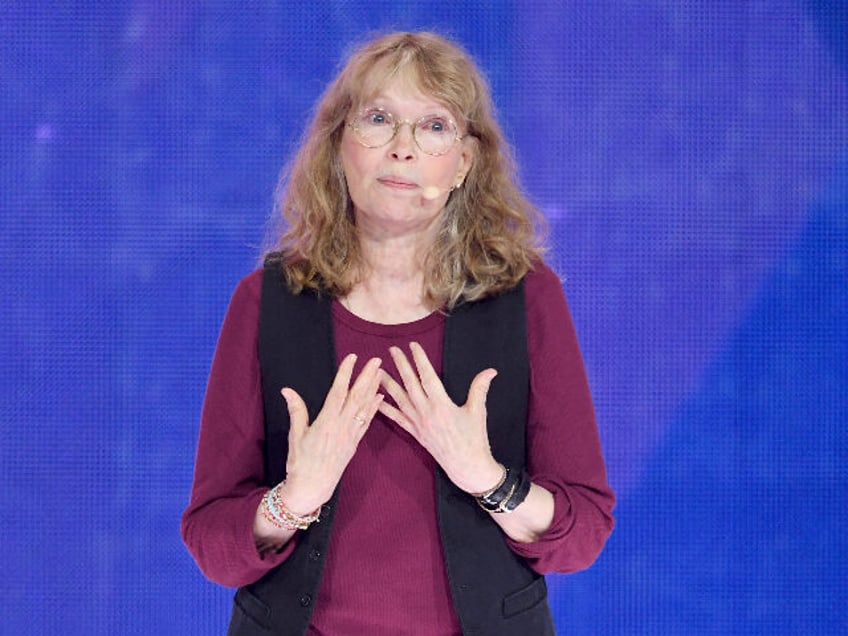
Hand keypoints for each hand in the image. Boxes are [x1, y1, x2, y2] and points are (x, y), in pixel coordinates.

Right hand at [279, 354, 383, 513]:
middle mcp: (341, 427)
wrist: (312, 488)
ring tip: (381, 373)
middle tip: (376, 360)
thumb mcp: (295, 436)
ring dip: (373, 389)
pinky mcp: (354, 443)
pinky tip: (380, 398)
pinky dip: (374, 409)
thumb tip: (287, 390)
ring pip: (365, 408)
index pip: (338, 392)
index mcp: (325, 423)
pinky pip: (367, 422)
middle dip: (367, 377)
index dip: (346, 374)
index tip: (352, 358)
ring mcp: (350, 435)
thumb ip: (296, 411)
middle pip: (357, 397)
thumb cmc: (300, 463)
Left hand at [378, 342, 502, 493]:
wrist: (467, 466)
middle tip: (392, 350)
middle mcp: (427, 412)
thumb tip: (491, 370)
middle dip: (401, 365)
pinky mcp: (416, 434)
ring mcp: (419, 424)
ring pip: (400, 400)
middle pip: (410, 384)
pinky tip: (375, 401)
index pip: (427, 376)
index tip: (412, 346)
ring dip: (388, 384)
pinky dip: (386, 410)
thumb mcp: (478, 412)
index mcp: (442, 405)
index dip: (419, 360)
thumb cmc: (475, 439)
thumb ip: (480, 388)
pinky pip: (398, 419)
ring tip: (377, 372)